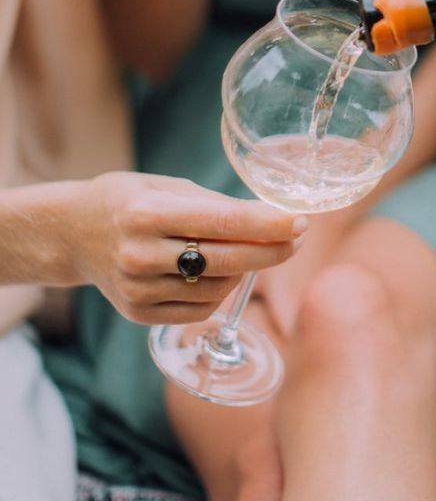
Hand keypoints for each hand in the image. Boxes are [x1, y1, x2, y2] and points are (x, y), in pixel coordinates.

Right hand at [62, 172, 305, 324]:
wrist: (72, 234)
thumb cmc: (127, 201)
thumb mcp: (165, 186)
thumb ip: (214, 204)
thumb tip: (270, 217)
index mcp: (146, 213)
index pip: (222, 222)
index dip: (267, 224)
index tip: (299, 221)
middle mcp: (140, 254)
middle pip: (226, 260)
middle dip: (271, 251)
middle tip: (296, 238)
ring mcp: (138, 289)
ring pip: (218, 287)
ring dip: (243, 269)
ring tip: (243, 249)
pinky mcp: (139, 314)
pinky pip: (200, 307)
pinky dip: (220, 290)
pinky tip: (219, 271)